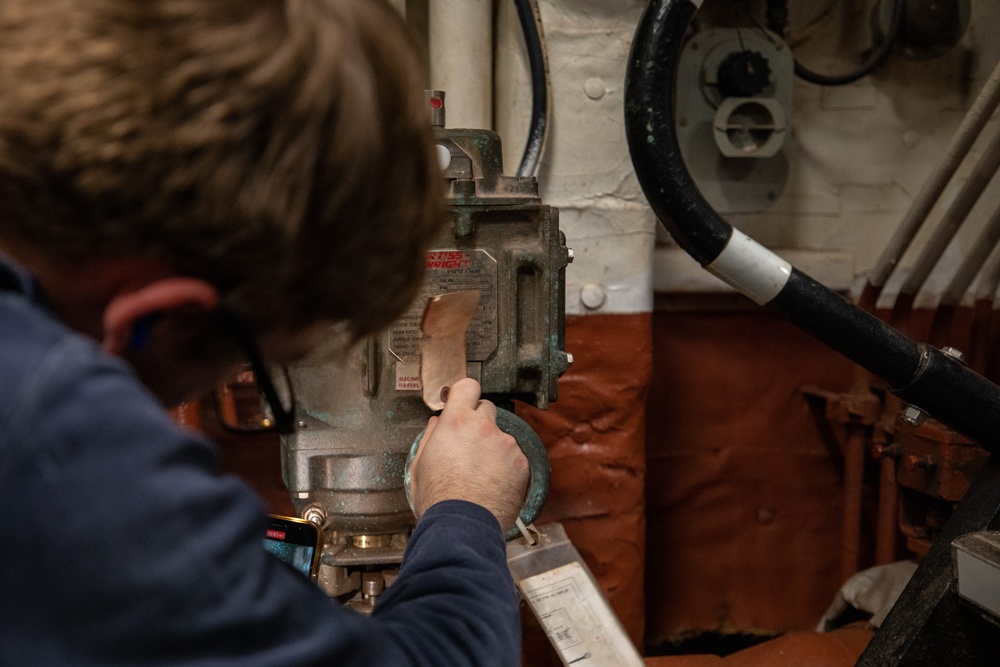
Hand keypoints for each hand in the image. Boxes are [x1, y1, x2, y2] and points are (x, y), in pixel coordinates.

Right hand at [409, 378, 528, 532]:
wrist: (463, 526)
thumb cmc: (438, 499)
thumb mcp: (421, 464)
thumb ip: (431, 438)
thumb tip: (437, 425)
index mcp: (456, 423)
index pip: (467, 387)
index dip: (465, 394)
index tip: (464, 402)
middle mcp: (484, 427)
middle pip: (487, 408)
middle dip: (479, 422)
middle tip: (470, 445)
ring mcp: (506, 444)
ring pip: (501, 436)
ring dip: (493, 448)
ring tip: (481, 474)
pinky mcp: (521, 462)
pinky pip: (514, 456)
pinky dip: (507, 466)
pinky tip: (494, 484)